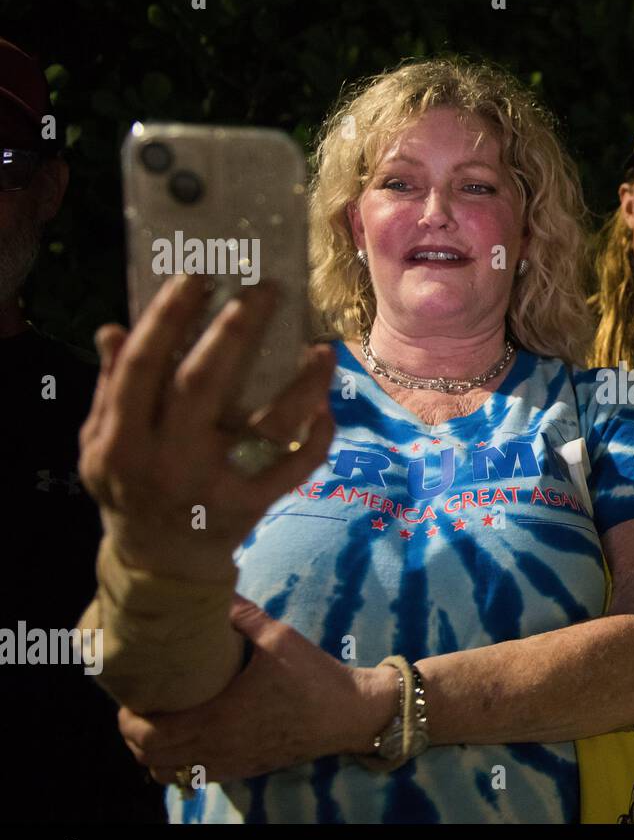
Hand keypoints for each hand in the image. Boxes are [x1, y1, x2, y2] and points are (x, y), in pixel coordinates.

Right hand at [79, 275, 335, 580]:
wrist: (160, 562)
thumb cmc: (131, 484)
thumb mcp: (102, 444)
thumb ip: (109, 389)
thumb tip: (115, 330)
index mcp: (121, 439)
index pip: (143, 367)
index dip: (168, 319)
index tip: (198, 277)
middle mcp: (167, 459)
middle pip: (204, 384)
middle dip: (237, 331)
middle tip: (267, 290)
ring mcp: (214, 484)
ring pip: (265, 425)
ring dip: (300, 383)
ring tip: (321, 347)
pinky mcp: (252, 505)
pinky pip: (294, 469)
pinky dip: (316, 438)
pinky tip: (326, 408)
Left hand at [119, 596, 396, 783]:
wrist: (349, 715)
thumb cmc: (314, 677)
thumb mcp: (279, 637)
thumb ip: (241, 614)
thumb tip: (213, 586)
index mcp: (219, 718)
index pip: (149, 734)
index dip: (130, 718)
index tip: (132, 693)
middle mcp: (218, 748)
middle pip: (150, 757)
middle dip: (134, 733)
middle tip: (139, 704)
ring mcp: (229, 763)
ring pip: (167, 772)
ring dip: (153, 751)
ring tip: (157, 721)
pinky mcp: (241, 769)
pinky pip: (192, 777)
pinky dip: (176, 762)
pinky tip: (185, 736)